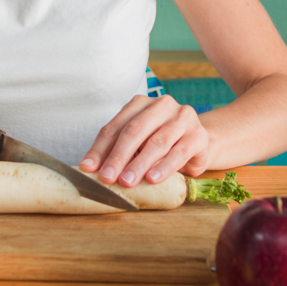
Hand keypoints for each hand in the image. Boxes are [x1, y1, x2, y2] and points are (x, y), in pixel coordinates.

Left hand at [78, 95, 209, 186]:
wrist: (199, 144)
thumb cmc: (161, 145)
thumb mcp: (138, 145)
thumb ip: (116, 152)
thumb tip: (88, 168)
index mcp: (140, 104)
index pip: (115, 126)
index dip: (100, 148)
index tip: (88, 168)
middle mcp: (161, 105)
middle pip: (134, 131)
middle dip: (118, 156)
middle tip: (107, 177)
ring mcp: (182, 118)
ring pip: (156, 142)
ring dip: (139, 164)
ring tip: (126, 181)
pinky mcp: (198, 135)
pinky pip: (179, 152)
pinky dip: (164, 167)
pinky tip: (152, 179)